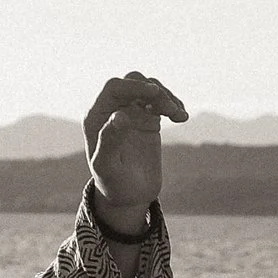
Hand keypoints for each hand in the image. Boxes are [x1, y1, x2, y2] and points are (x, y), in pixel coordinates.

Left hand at [83, 72, 186, 225]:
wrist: (128, 196)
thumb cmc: (112, 183)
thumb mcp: (107, 167)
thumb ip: (109, 142)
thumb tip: (119, 116)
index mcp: (96, 116)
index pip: (114, 88)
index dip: (134, 86)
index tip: (155, 93)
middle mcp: (112, 109)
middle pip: (133, 82)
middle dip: (154, 91)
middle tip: (170, 110)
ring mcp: (131, 111)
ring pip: (149, 88)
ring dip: (167, 97)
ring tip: (179, 116)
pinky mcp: (147, 117)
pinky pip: (161, 101)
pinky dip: (173, 104)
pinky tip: (182, 117)